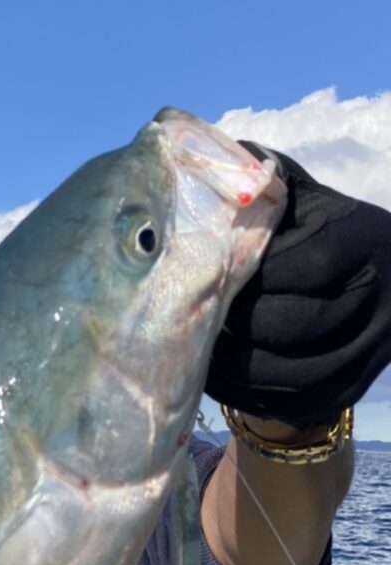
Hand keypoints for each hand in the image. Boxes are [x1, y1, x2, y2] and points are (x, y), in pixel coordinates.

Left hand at [206, 145, 390, 427]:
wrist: (371, 279)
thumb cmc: (312, 230)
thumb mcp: (299, 197)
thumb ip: (263, 181)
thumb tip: (215, 162)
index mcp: (361, 237)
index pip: (303, 264)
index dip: (251, 276)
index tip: (209, 274)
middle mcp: (378, 295)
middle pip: (293, 323)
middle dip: (236, 323)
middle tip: (193, 317)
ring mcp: (371, 348)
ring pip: (290, 371)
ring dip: (233, 365)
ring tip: (195, 348)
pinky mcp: (350, 387)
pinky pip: (293, 402)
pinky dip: (245, 393)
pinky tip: (214, 374)